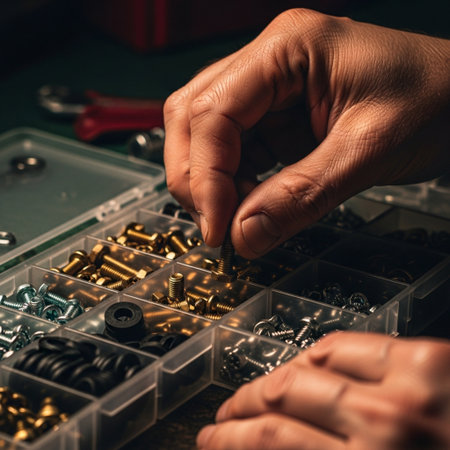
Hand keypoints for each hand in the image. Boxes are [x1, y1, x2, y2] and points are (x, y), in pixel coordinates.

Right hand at [163, 8, 449, 257]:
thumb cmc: (436, 100)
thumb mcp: (368, 149)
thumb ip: (302, 194)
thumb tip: (245, 236)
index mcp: (285, 49)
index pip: (213, 113)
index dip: (205, 177)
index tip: (218, 229)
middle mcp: (267, 62)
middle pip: (193, 116)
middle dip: (195, 177)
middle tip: (217, 226)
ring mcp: (269, 89)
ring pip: (205, 133)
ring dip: (209, 182)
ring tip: (234, 219)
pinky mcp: (277, 115)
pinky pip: (236, 148)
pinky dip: (232, 182)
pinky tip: (250, 203)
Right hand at [197, 332, 449, 448]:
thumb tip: (275, 447)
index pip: (271, 443)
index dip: (229, 441)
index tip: (211, 441)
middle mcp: (380, 430)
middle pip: (277, 404)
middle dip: (237, 412)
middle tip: (220, 420)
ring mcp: (405, 388)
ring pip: (305, 369)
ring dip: (267, 382)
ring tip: (248, 393)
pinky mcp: (427, 358)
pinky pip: (345, 346)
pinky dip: (313, 355)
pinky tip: (300, 365)